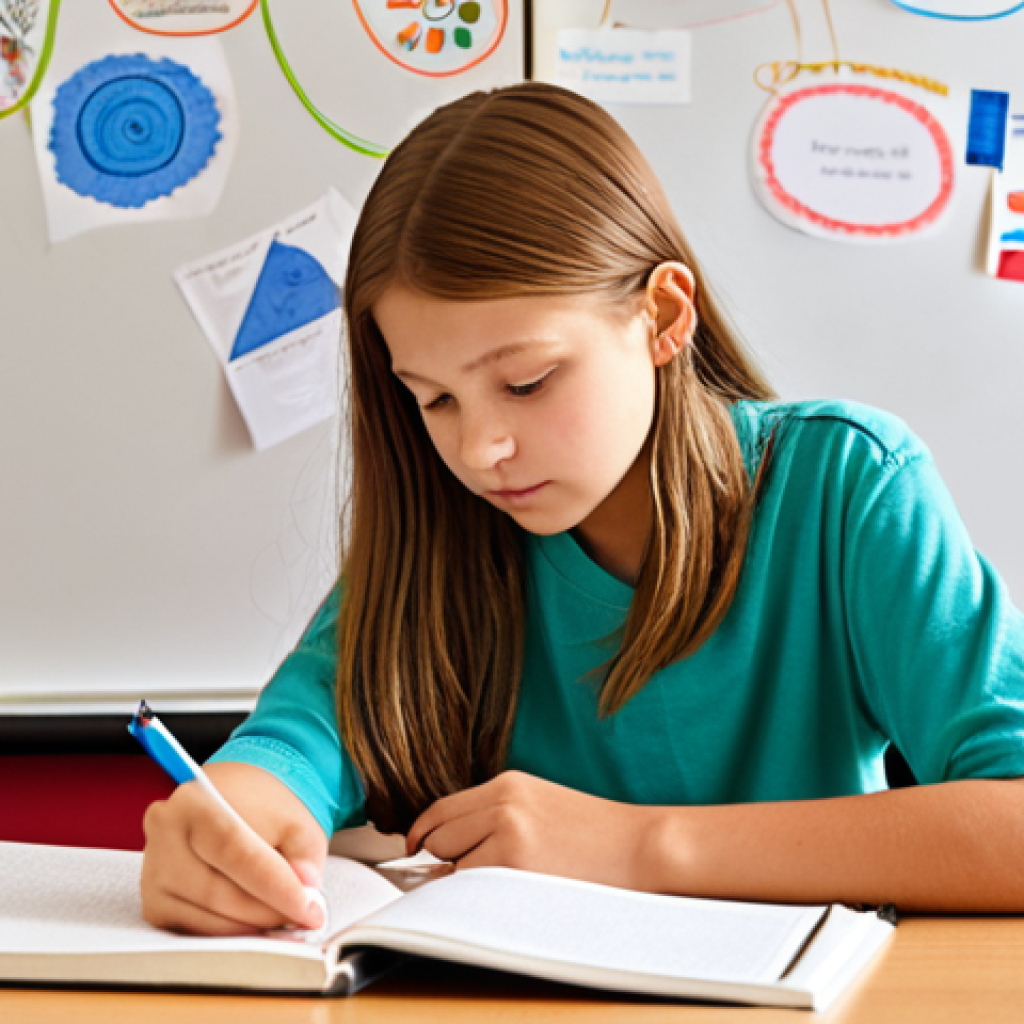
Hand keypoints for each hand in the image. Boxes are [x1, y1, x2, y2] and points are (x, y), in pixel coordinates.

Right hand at [141, 762, 327, 935]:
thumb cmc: (264, 809)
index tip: (311, 909)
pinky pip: (194, 929)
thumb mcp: (296, 821)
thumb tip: (305, 891)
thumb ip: (304, 854)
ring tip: (286, 921)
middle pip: (217, 890)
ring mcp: (153, 872)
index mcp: (196, 801)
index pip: (235, 852)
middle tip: (306, 918)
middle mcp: (164, 835)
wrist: (233, 799)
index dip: (276, 886)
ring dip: (251, 927)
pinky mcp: (155, 903)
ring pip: (205, 917)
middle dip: (267, 913)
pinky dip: (230, 932)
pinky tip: (258, 925)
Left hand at [406, 770, 651, 890]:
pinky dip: (477, 895)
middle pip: (438, 836)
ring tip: (502, 883)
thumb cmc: (596, 833)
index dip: (422, 833)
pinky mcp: (516, 863)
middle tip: (463, 875)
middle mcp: (502, 801)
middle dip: (441, 860)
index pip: (441, 808)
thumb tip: (446, 843)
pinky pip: (471, 885)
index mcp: (508, 783)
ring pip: (451, 864)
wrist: (640, 846)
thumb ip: (495, 813)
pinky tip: (507, 894)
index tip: (414, 850)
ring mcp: (508, 831)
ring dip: (463, 880)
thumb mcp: (540, 804)